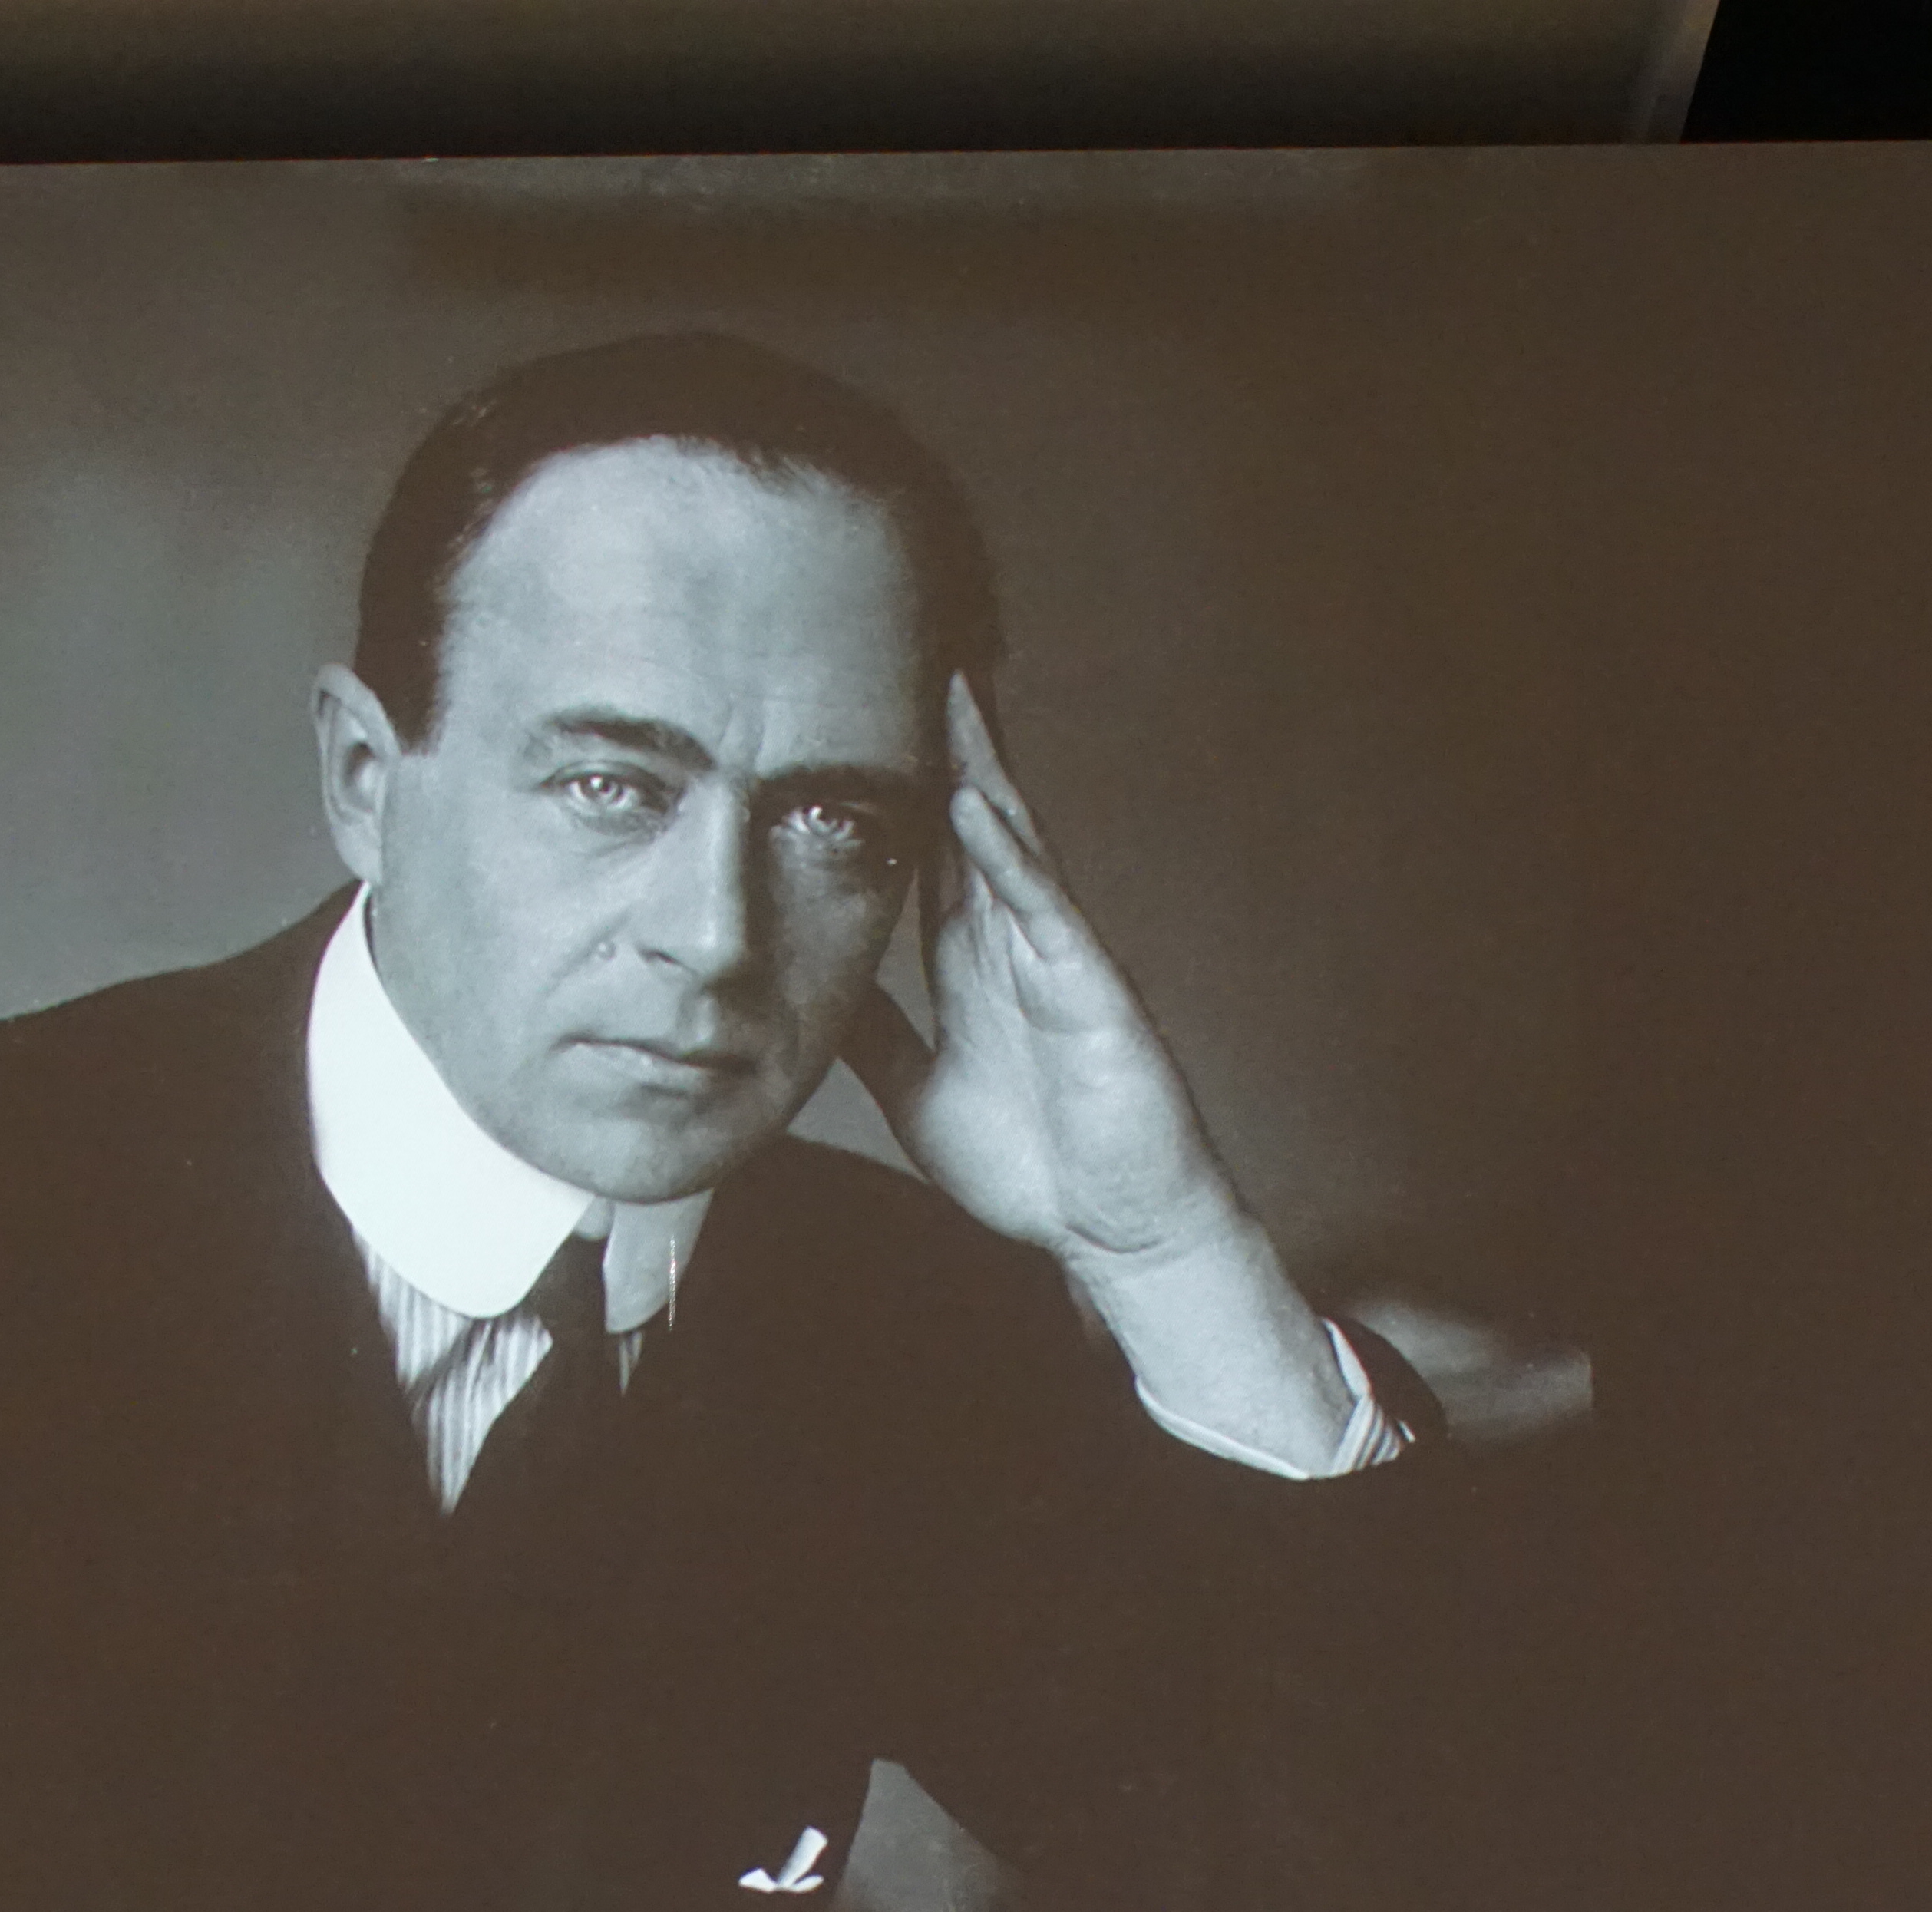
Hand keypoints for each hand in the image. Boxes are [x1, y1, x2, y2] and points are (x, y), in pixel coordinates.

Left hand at [853, 678, 1358, 1465]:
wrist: (1113, 1231)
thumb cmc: (1037, 1166)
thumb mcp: (920, 1093)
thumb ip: (878, 1039)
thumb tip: (818, 992)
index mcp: (977, 965)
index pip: (933, 855)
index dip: (901, 790)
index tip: (856, 724)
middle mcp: (1017, 945)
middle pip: (977, 823)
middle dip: (947, 745)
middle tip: (909, 659)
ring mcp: (1058, 958)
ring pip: (1013, 845)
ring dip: (980, 768)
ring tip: (948, 692)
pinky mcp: (1090, 989)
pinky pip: (1044, 908)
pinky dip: (1007, 857)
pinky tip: (975, 806)